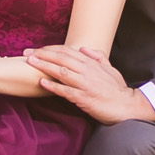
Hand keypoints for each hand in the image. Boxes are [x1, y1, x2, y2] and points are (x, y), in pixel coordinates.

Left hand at [25, 45, 154, 123]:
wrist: (126, 106)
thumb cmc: (118, 89)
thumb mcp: (110, 68)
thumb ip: (97, 57)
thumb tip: (84, 48)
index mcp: (92, 63)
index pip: (68, 51)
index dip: (51, 49)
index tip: (38, 49)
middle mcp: (87, 70)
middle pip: (61, 58)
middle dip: (42, 54)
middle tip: (27, 54)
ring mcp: (85, 84)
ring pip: (61, 71)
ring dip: (44, 66)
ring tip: (30, 63)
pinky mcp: (84, 98)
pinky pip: (65, 90)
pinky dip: (53, 86)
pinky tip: (41, 82)